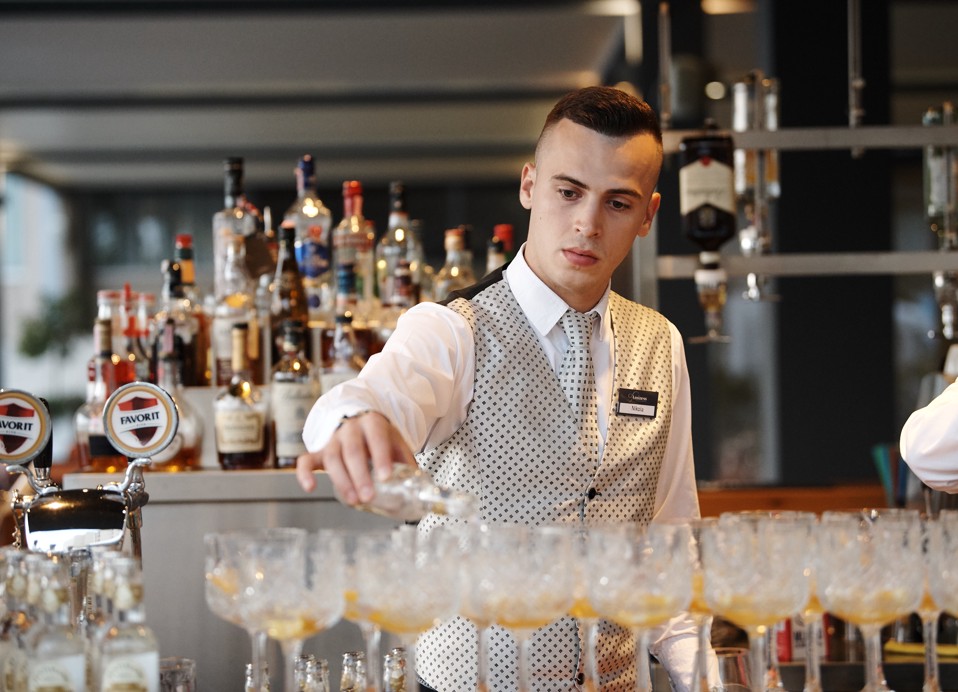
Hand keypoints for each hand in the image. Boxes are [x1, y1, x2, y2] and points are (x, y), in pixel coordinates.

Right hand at [295, 411, 416, 504]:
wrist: (359, 421)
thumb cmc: (379, 436)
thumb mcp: (396, 442)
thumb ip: (405, 461)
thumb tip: (418, 487)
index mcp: (373, 423)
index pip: (376, 439)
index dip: (381, 458)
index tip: (386, 477)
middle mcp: (350, 428)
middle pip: (353, 451)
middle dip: (360, 476)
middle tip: (368, 497)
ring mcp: (333, 439)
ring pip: (332, 457)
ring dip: (341, 481)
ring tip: (353, 500)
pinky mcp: (319, 451)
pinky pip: (306, 460)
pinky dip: (304, 473)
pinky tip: (310, 487)